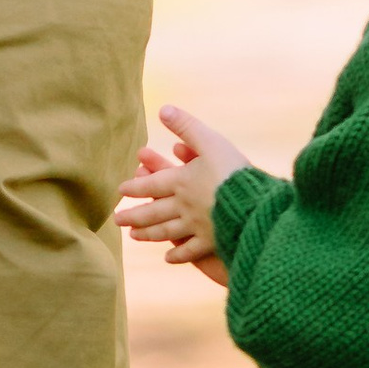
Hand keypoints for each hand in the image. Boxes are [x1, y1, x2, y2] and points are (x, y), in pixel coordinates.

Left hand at [114, 105, 249, 277]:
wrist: (251, 204)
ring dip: (148, 234)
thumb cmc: (232, 169)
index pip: (151, 186)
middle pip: (153, 212)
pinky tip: (168, 258)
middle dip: (134, 216)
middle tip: (117, 220)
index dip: (135, 188)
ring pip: (166, 232)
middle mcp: (183, 207)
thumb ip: (187, 126)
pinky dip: (177, 255)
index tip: (121, 192)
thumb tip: (163, 109)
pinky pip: (190, 251)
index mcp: (181, 182)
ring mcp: (195, 226)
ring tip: (134, 237)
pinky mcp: (211, 242)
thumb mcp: (210, 141)